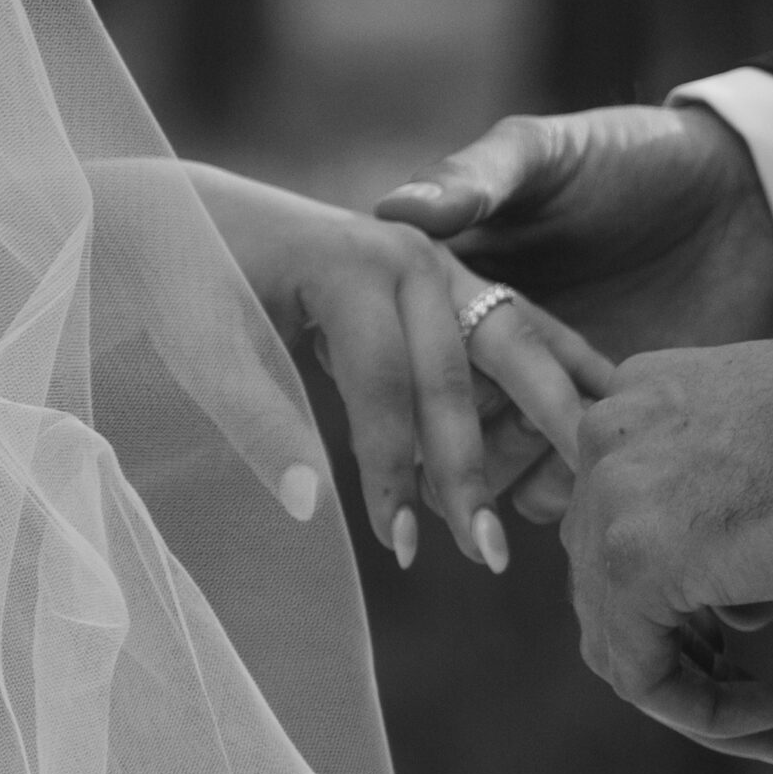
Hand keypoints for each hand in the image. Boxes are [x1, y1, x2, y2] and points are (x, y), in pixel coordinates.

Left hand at [188, 165, 610, 570]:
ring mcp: (442, 264)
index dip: (391, 472)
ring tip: (566, 506)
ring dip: (541, 424)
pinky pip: (517, 335)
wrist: (188, 215)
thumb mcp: (201, 347)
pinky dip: (552, 384)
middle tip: (489, 558)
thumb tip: (308, 505)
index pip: (386, 384)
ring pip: (511, 349)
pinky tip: (584, 442)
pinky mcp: (452, 281)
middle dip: (474, 469)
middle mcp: (412, 256)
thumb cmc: (188, 281)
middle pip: (461, 373)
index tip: (399, 548)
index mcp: (352, 262)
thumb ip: (257, 420)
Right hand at [377, 104, 772, 520]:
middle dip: (477, 442)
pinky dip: (564, 490)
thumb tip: (398, 209)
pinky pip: (548, 490)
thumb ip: (477, 175)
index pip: (414, 357)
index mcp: (452, 289)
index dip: (437, 376)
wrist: (742, 197)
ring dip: (518, 473)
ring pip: (490, 471)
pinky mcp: (590, 434)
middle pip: (440, 431)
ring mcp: (535, 399)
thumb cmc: (628, 158)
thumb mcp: (547, 153)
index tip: (481, 374)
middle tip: (537, 419)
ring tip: (578, 440)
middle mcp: (482, 353)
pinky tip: (603, 458)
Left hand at [563, 340, 772, 762]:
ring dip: (700, 693)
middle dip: (684, 647)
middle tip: (753, 688)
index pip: (622, 520)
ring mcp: (610, 498)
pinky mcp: (635, 561)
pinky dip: (706, 713)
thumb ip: (724, 503)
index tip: (740, 635)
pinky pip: (643, 674)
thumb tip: (727, 605)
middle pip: (608, 579)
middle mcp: (607, 439)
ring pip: (620, 635)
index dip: (676, 592)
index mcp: (641, 399)